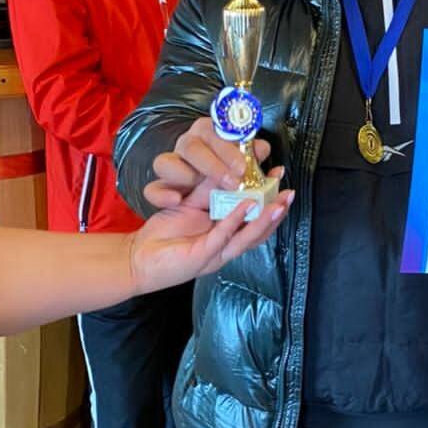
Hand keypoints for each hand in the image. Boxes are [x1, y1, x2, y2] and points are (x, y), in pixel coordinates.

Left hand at [128, 191, 295, 295]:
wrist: (137, 257)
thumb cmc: (165, 233)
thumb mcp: (191, 204)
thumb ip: (209, 191)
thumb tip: (226, 169)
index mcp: (225, 236)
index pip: (255, 222)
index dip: (271, 204)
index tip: (281, 180)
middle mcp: (225, 247)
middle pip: (259, 232)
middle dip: (277, 212)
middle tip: (290, 193)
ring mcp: (216, 254)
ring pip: (248, 237)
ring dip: (265, 219)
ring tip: (279, 202)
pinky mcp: (203, 256)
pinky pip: (223, 236)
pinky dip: (236, 221)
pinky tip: (246, 205)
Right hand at [144, 117, 273, 210]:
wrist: (203, 200)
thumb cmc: (226, 174)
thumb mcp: (241, 165)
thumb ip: (252, 157)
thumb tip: (262, 149)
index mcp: (208, 134)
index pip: (213, 133)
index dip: (228, 150)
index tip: (243, 168)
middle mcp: (186, 145)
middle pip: (190, 146)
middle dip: (212, 166)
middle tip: (232, 183)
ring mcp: (169, 165)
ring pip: (164, 162)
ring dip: (185, 176)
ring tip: (201, 189)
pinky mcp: (158, 187)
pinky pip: (151, 189)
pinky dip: (161, 194)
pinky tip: (176, 200)